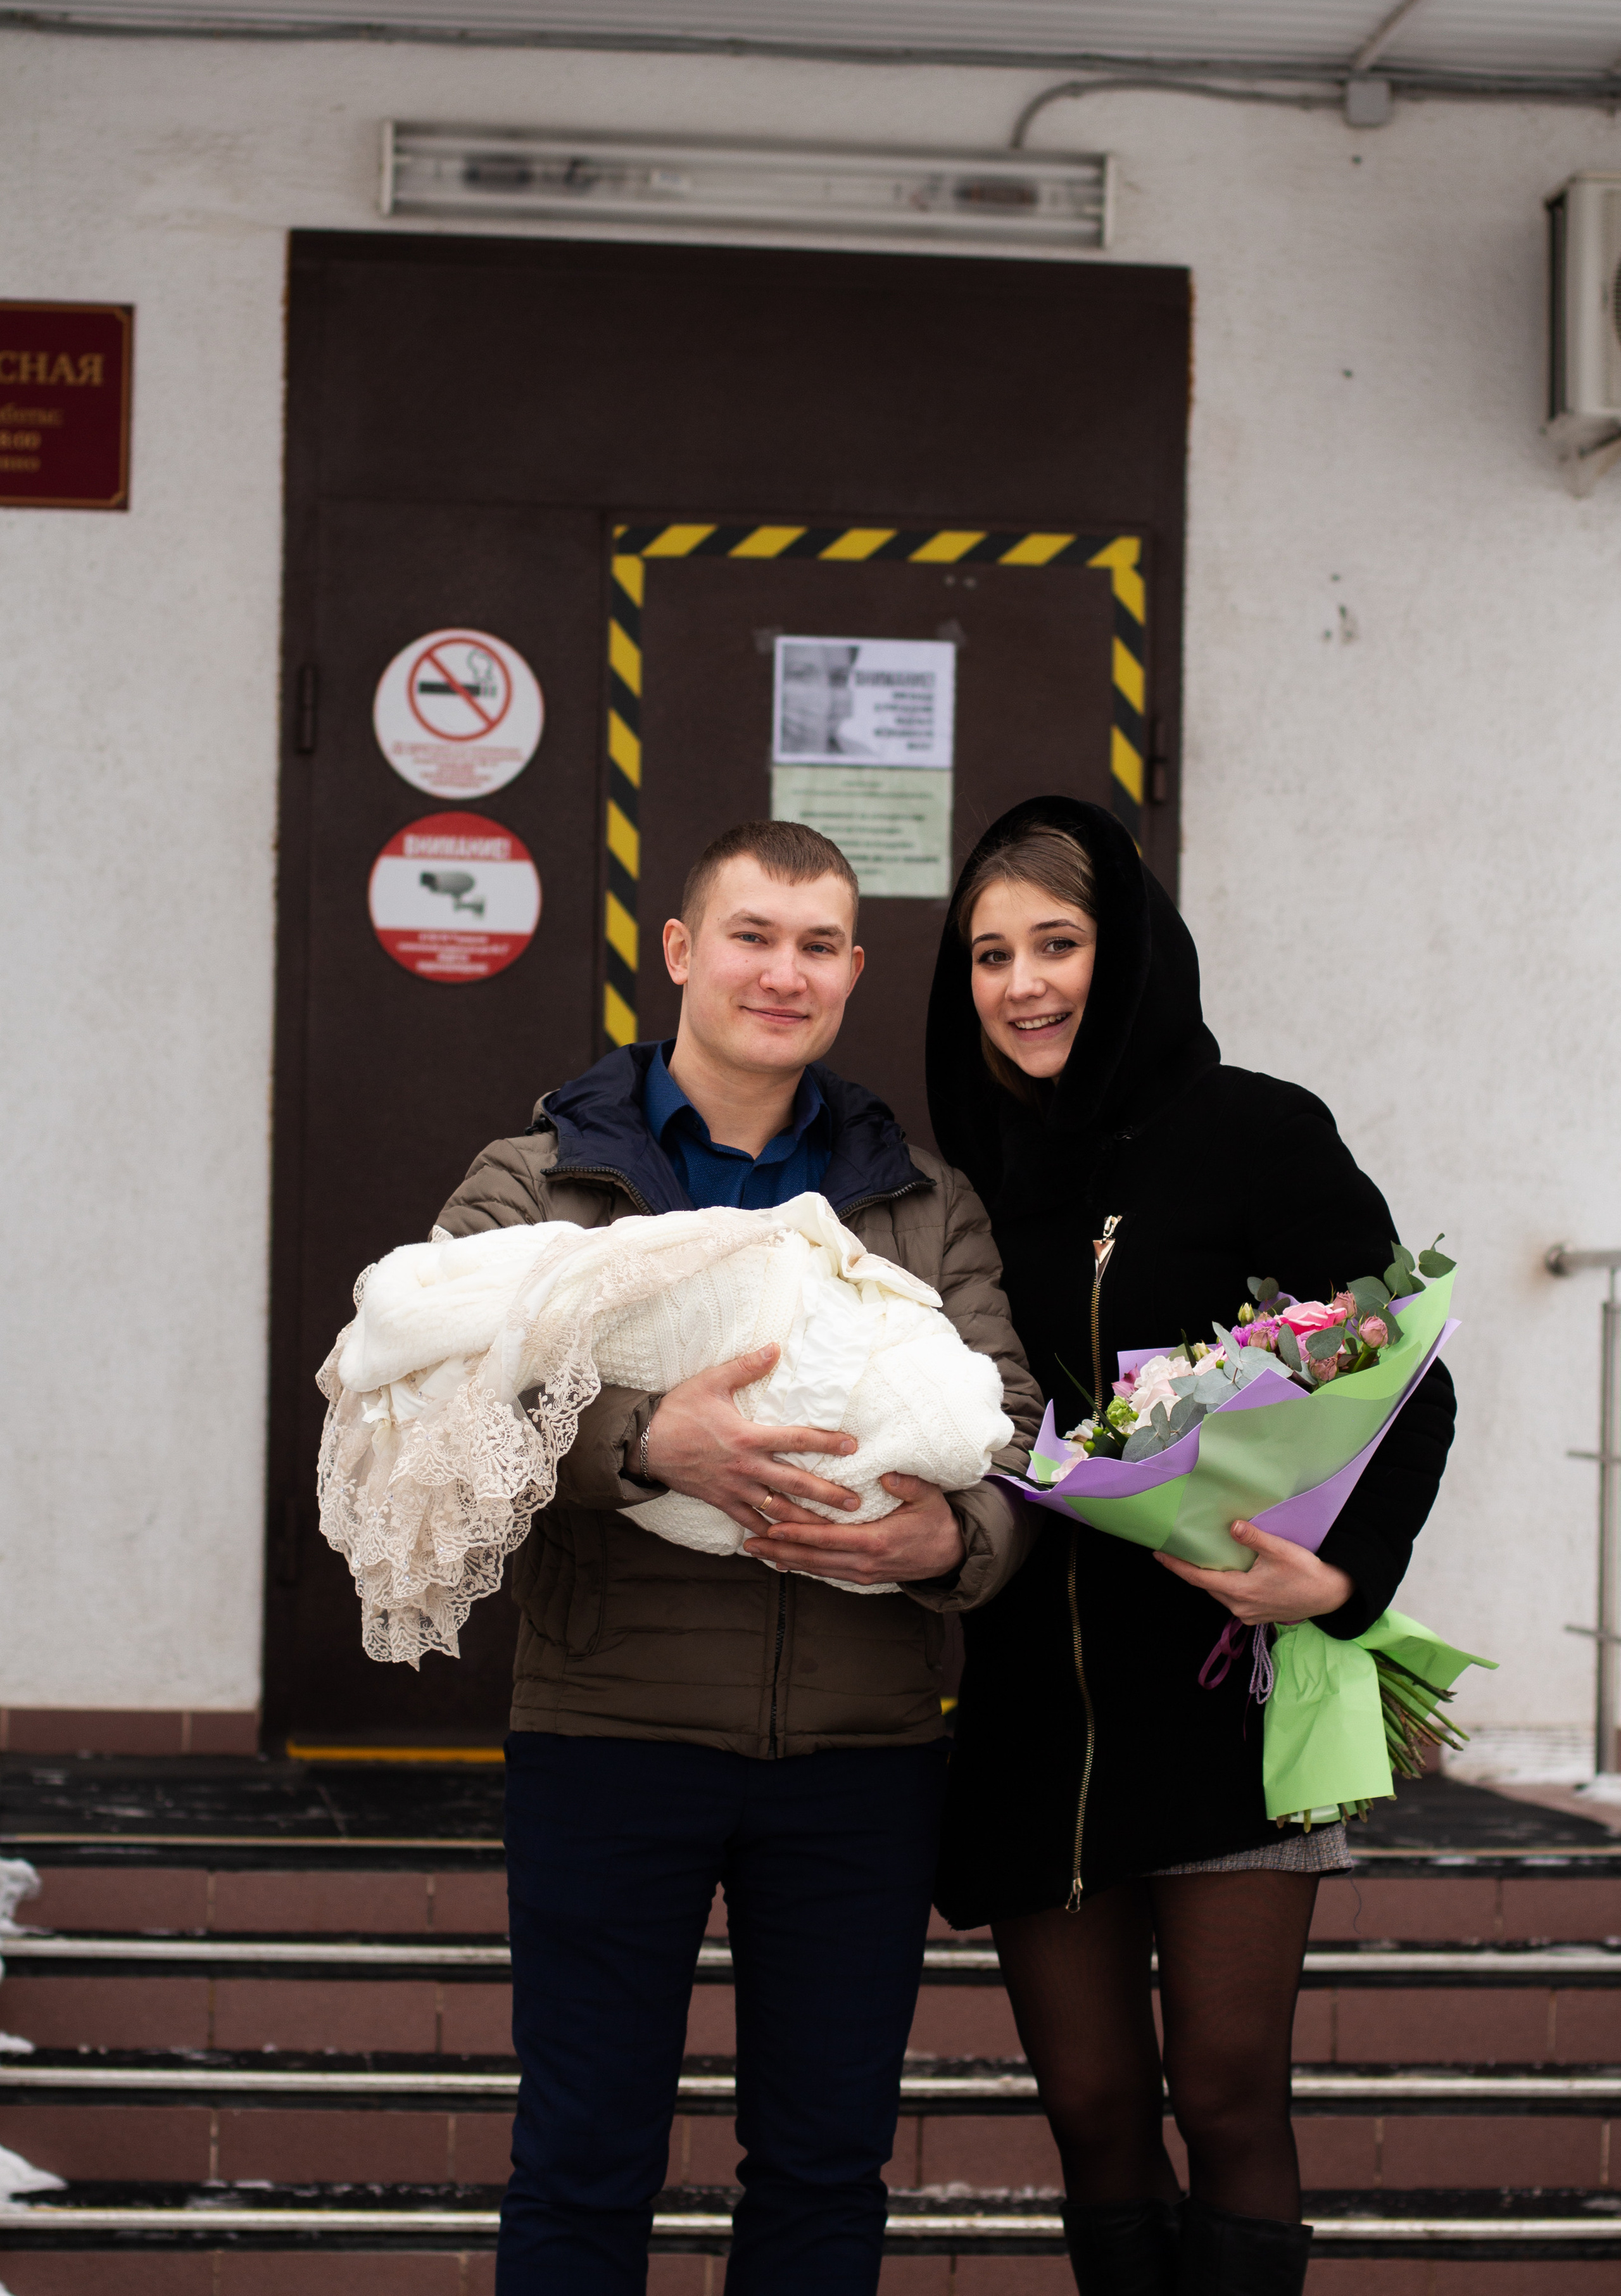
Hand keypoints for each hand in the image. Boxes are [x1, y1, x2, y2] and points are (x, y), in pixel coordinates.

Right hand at [641, 1343, 861, 1536]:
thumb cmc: (678, 1410)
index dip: (827, 1442)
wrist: (643, 1443)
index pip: (797, 1439)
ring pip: (777, 1509)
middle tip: (855, 1503)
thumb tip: (775, 1347)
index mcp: (748, 1437)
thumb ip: (746, 1367)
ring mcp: (734, 1488)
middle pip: (795, 1483)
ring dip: (805, 1521)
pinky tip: (783, 1548)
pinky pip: (748, 1523)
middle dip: (827, 1494)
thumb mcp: (711, 1382)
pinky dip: (767, 1536)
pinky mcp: (720, 1502)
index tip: (852, 1447)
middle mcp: (746, 1467)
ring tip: (831, 1531)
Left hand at [743, 1472, 966, 1586]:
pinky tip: (781, 1560)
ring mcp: (860, 1572)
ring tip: (756, 1550)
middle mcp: (862, 1562)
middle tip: (749, 1541)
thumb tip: (885, 1475)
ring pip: (815, 1567)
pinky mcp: (859, 1576)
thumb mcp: (928, 1498)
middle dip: (780, 1548)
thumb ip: (907, 1485)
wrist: (950, 1555)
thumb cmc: (937, 1521)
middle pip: (813, 1557)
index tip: (774, 1526)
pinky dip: (801, 1566)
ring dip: (784, 1558)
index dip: (799, 1533)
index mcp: (875, 1541)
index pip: (829, 1538)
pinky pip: (824, 1571)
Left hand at [1155, 1519, 1352, 1623]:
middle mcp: (1240, 1607)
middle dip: (1190, 1570)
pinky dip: (1224, 1585)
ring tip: (1197, 1559)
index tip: (1158, 1555)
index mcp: (1240, 1591)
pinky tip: (1226, 1572)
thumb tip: (1232, 1526)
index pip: (1199, 1578)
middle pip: (1206, 1587)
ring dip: (1208, 1578)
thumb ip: (1254, 1538)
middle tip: (1175, 1552)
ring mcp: (1249, 1614)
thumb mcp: (1280, 1550)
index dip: (1177, 1566)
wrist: (1331, 1596)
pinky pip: (1232, 1599)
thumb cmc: (1307, 1573)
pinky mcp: (1258, 1615)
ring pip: (1219, 1594)